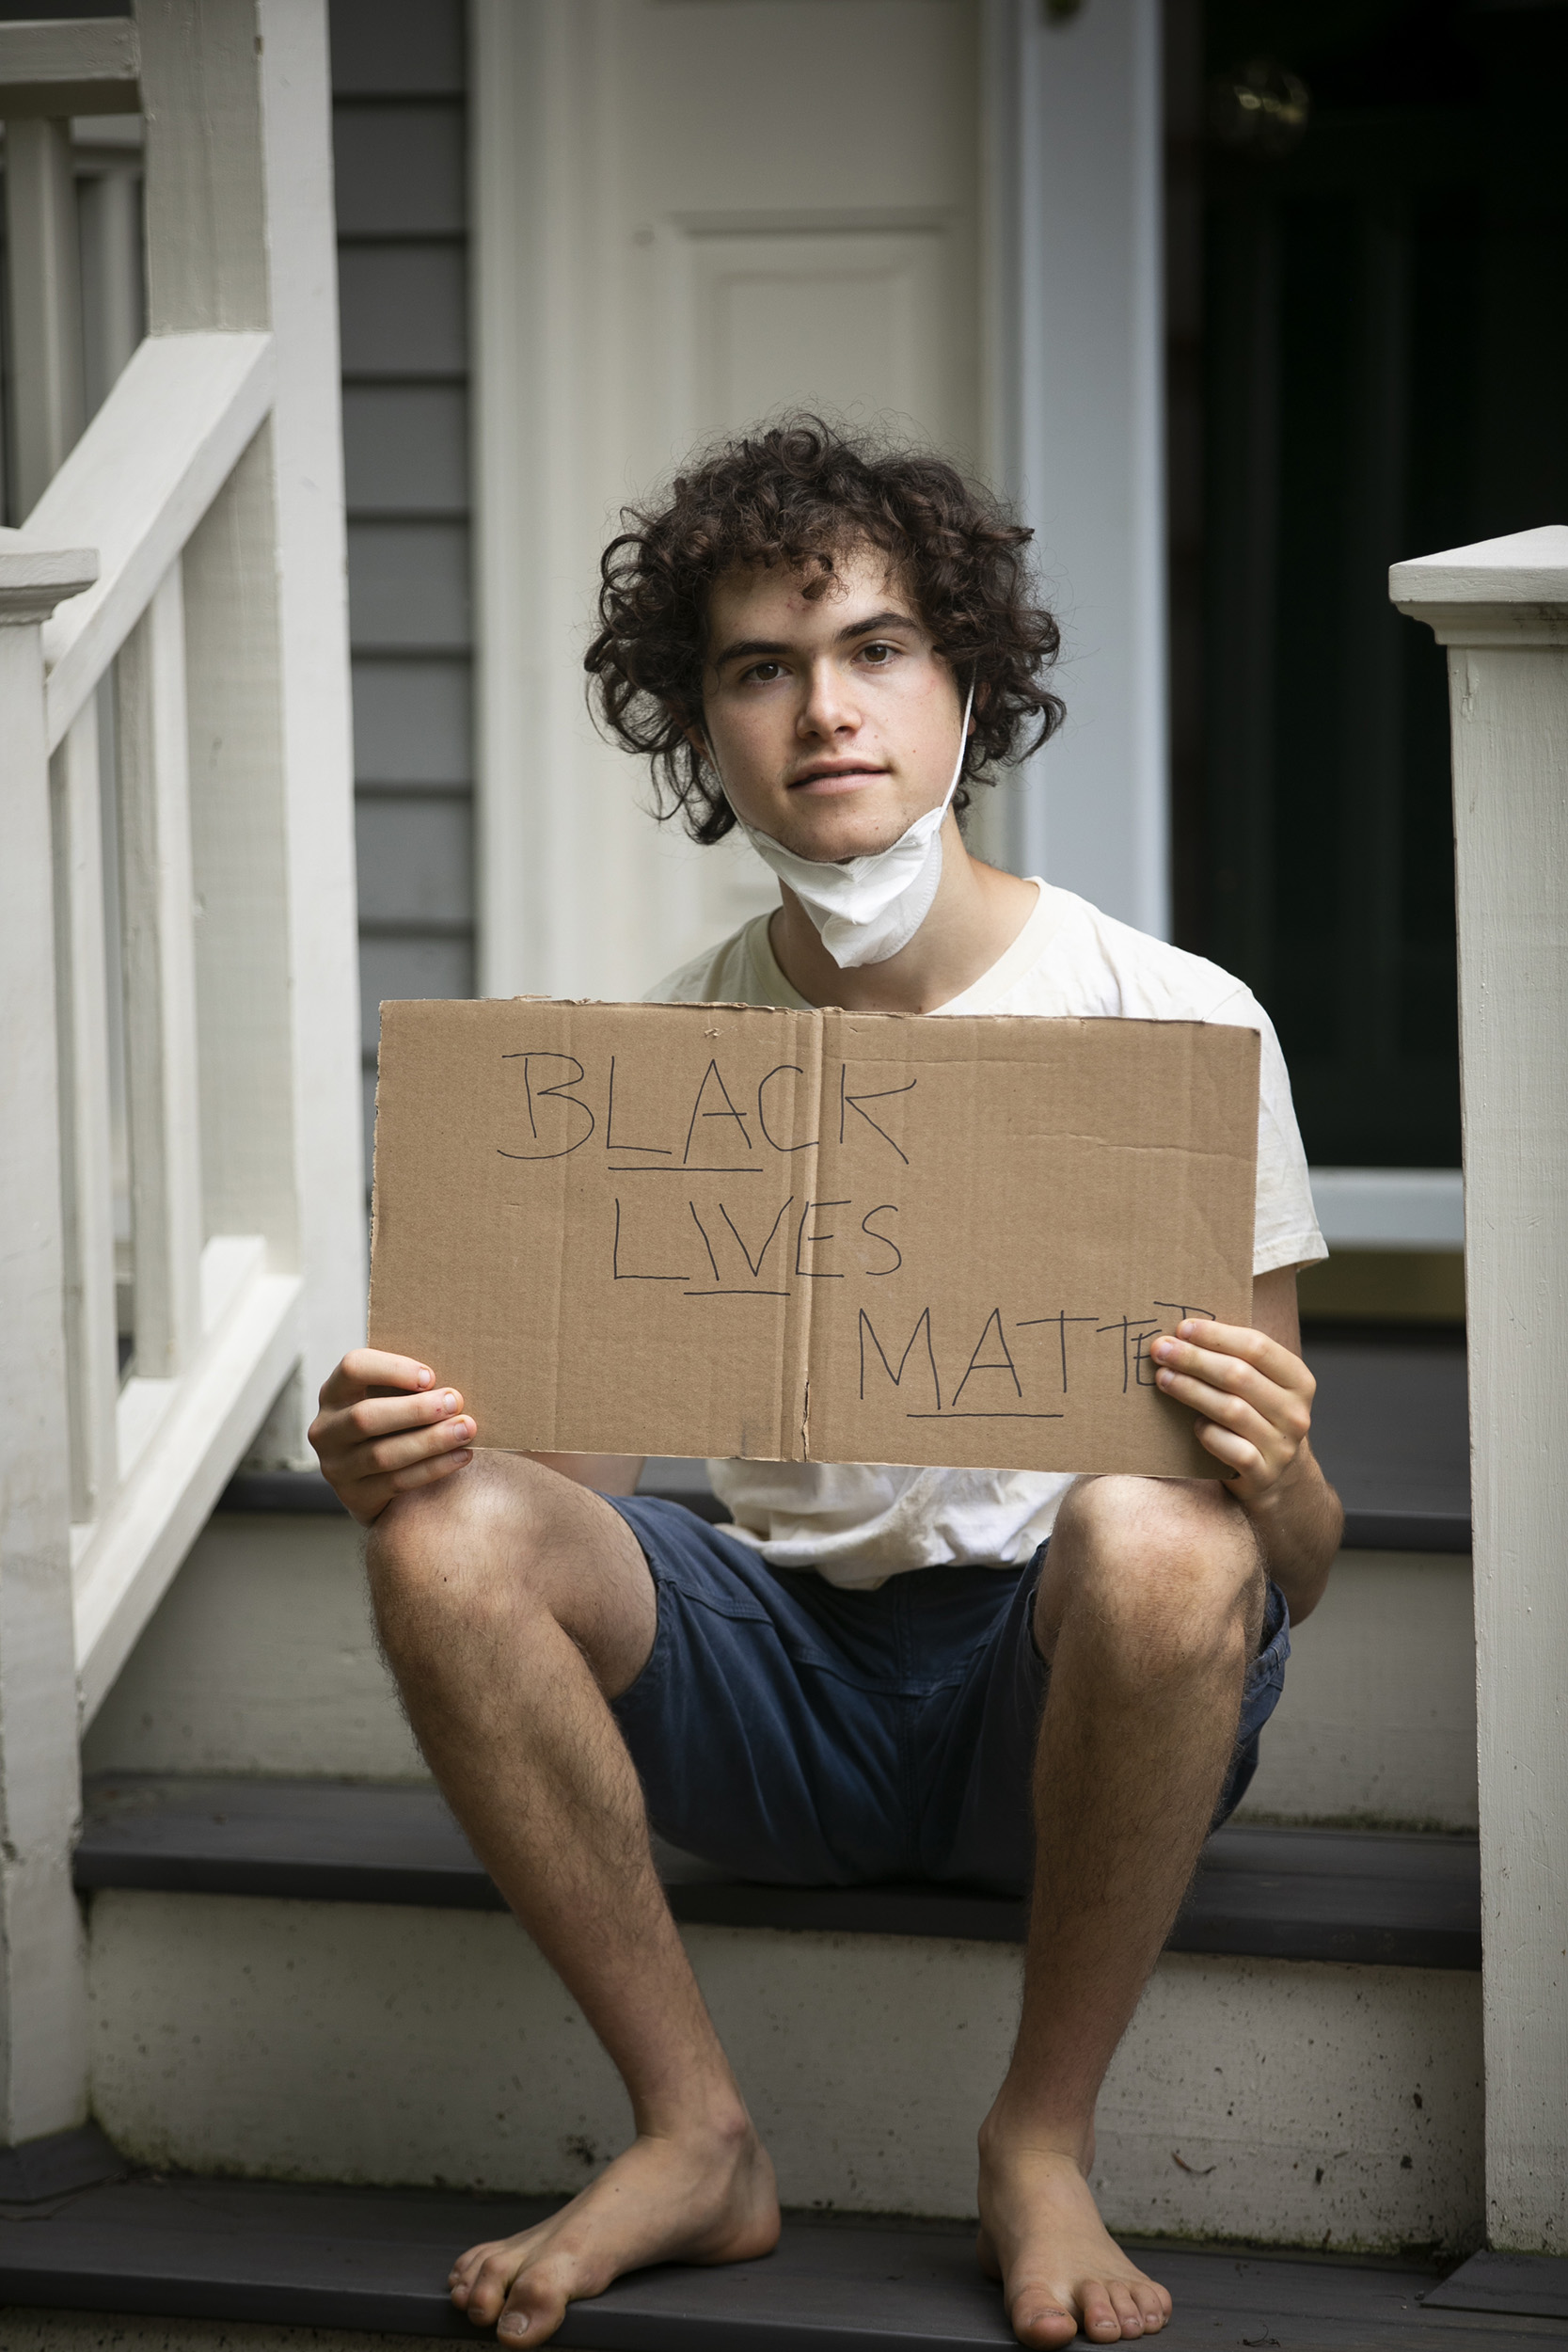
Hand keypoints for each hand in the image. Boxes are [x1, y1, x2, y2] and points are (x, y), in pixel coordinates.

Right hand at [308, 1349, 475, 1526]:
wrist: (377, 1480)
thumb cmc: (394, 1422)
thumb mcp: (389, 1398)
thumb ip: (409, 1386)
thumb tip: (451, 1374)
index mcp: (333, 1394)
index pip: (353, 1368)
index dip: (392, 1369)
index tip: (431, 1376)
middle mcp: (326, 1430)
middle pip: (365, 1416)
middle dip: (416, 1410)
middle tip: (456, 1402)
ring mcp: (336, 1467)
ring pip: (383, 1454)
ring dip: (430, 1441)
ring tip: (466, 1429)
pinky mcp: (355, 1497)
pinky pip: (397, 1482)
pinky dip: (433, 1468)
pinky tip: (461, 1455)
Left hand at [1149, 1318, 1314, 1508]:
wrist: (1274, 1475)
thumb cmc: (1255, 1416)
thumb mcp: (1259, 1385)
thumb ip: (1234, 1359)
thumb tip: (1183, 1332)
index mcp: (1298, 1381)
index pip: (1258, 1347)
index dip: (1217, 1335)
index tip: (1182, 1328)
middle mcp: (1295, 1413)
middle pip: (1239, 1376)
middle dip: (1194, 1359)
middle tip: (1161, 1350)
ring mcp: (1282, 1447)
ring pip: (1231, 1410)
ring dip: (1191, 1390)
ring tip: (1163, 1378)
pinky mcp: (1264, 1474)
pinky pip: (1231, 1449)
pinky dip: (1209, 1434)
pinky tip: (1193, 1425)